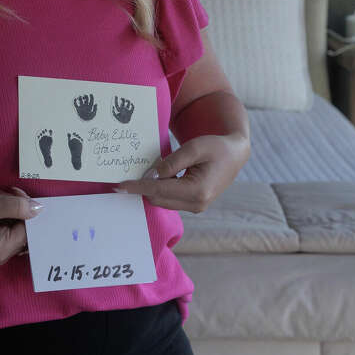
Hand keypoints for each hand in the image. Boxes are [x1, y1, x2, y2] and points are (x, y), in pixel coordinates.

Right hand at [0, 187, 41, 265]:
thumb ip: (18, 206)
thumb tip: (39, 209)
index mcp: (2, 250)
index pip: (28, 230)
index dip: (27, 210)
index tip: (17, 194)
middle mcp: (2, 253)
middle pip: (25, 228)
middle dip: (19, 208)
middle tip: (8, 191)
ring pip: (18, 224)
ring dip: (12, 207)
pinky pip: (9, 224)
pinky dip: (6, 210)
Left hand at [115, 134, 248, 213]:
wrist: (235, 155)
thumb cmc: (216, 147)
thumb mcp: (194, 148)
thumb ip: (172, 162)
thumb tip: (152, 175)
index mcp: (198, 191)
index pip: (159, 190)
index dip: (138, 187)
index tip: (119, 185)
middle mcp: (197, 204)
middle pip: (158, 199)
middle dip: (143, 187)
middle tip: (132, 171)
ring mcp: (196, 207)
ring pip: (163, 200)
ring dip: (153, 187)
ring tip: (149, 170)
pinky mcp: (194, 204)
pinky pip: (170, 199)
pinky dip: (161, 188)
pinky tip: (160, 175)